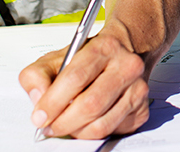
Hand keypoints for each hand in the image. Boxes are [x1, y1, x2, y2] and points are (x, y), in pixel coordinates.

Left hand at [19, 25, 149, 139]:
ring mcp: (138, 88)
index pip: (76, 77)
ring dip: (77, 131)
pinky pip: (113, 131)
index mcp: (104, 47)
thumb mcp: (58, 56)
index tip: (39, 116)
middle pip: (91, 105)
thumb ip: (38, 74)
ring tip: (66, 124)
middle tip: (49, 126)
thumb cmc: (90, 56)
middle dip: (64, 122)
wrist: (126, 49)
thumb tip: (38, 98)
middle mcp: (126, 66)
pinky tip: (87, 121)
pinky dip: (94, 132)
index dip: (53, 101)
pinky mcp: (142, 109)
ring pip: (102, 124)